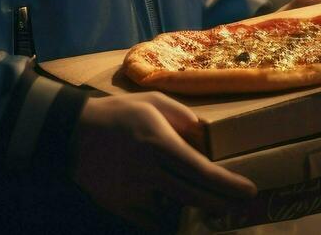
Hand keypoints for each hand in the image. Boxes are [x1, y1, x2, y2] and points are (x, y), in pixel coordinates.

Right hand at [70, 92, 256, 231]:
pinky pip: (152, 219)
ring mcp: (134, 193)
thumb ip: (183, 117)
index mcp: (159, 144)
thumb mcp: (153, 102)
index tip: (249, 190)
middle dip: (222, 203)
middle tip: (242, 205)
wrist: (72, 133)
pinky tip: (176, 208)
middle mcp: (149, 172)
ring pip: (174, 211)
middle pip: (194, 196)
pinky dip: (167, 216)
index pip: (201, 171)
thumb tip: (207, 136)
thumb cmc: (118, 113)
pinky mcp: (121, 206)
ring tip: (210, 206)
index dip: (228, 184)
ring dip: (193, 210)